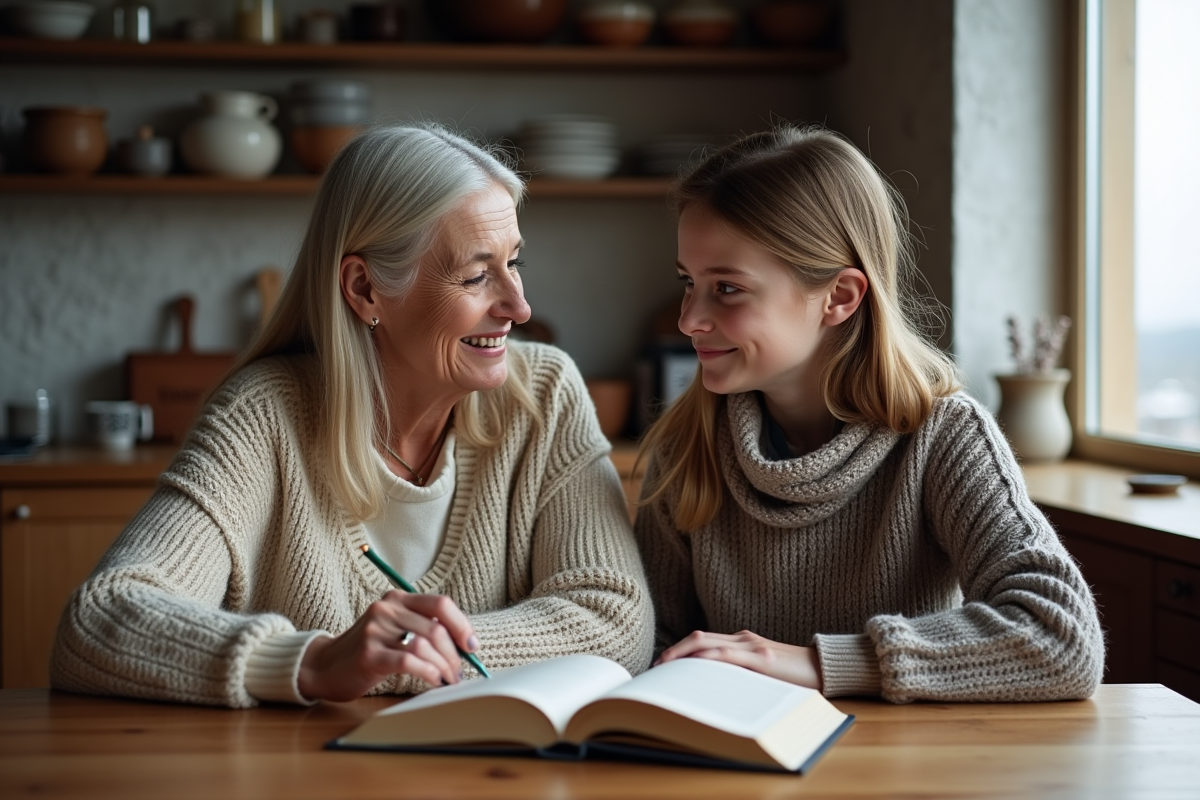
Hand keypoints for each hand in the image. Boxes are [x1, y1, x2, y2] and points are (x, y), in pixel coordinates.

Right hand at [298, 591, 478, 701]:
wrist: (324, 667)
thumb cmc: (368, 651)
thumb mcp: (394, 629)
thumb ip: (422, 628)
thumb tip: (464, 644)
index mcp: (397, 598)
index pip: (441, 604)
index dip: (462, 625)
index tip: (472, 646)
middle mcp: (387, 608)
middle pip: (436, 627)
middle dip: (455, 653)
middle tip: (459, 672)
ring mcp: (376, 629)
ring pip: (426, 644)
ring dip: (444, 666)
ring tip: (448, 679)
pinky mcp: (369, 654)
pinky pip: (409, 661)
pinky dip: (429, 672)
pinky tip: (433, 681)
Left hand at [656, 630, 822, 690]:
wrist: (825, 668)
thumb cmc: (793, 676)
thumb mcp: (760, 674)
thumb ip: (740, 674)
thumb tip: (709, 689)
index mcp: (742, 642)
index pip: (702, 641)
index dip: (679, 650)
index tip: (662, 665)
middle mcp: (743, 639)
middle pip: (698, 638)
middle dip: (674, 651)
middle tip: (655, 667)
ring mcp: (752, 646)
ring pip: (708, 644)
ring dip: (683, 655)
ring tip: (665, 667)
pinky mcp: (762, 659)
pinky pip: (728, 655)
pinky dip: (708, 659)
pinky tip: (693, 666)